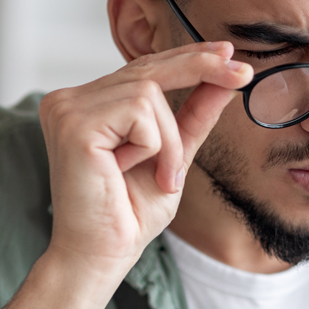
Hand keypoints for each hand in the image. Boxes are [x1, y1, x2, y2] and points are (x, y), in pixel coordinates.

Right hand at [39, 41, 251, 278]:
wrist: (103, 255)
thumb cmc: (129, 213)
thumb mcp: (174, 154)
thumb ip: (194, 114)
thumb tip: (226, 76)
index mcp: (87, 104)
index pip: (143, 67)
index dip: (188, 57)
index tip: (228, 53)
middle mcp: (69, 99)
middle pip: (148, 67)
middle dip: (201, 68)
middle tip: (242, 73)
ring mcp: (66, 107)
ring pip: (150, 91)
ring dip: (168, 140)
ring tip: (158, 175)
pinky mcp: (73, 122)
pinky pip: (140, 111)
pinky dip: (155, 145)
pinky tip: (131, 172)